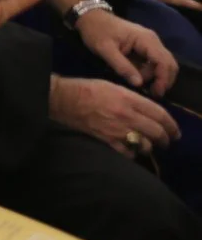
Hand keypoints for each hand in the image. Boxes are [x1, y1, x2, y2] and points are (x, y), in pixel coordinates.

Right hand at [50, 75, 178, 155]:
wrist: (64, 100)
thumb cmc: (87, 89)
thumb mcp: (113, 86)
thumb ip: (132, 99)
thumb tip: (148, 112)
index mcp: (128, 98)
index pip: (159, 114)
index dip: (171, 124)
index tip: (175, 131)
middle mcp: (126, 115)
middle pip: (156, 132)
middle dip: (165, 139)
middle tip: (167, 141)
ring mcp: (117, 130)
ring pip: (145, 145)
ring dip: (149, 146)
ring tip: (148, 145)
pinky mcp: (107, 141)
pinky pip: (129, 153)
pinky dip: (133, 153)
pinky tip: (131, 149)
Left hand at [79, 8, 179, 94]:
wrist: (90, 17)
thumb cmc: (96, 31)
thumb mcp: (104, 49)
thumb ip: (122, 66)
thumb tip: (139, 84)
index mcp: (145, 39)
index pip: (164, 62)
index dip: (163, 79)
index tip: (156, 93)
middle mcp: (153, 40)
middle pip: (169, 64)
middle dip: (163, 80)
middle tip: (151, 93)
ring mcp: (150, 43)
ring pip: (163, 64)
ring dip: (155, 76)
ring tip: (138, 83)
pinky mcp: (146, 47)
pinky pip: (154, 62)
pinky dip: (150, 72)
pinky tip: (137, 77)